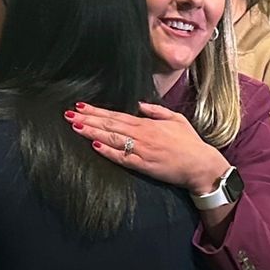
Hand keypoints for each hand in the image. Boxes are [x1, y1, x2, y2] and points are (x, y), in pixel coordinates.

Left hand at [64, 102, 230, 194]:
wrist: (201, 165)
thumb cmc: (190, 143)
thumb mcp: (176, 119)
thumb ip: (156, 111)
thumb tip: (140, 104)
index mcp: (147, 124)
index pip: (116, 115)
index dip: (97, 111)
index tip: (81, 106)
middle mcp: (142, 135)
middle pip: (109, 125)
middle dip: (88, 118)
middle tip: (68, 114)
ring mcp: (141, 150)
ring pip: (112, 139)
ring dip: (92, 131)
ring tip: (75, 126)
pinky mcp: (144, 165)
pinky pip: (122, 158)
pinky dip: (107, 151)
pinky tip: (94, 145)